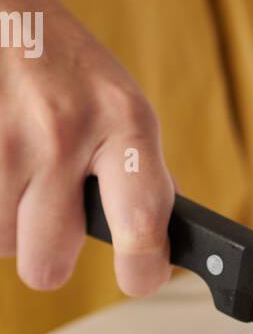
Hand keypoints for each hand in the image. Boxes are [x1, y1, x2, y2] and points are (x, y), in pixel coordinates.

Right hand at [0, 0, 173, 295]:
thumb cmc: (57, 56)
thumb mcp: (116, 99)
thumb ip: (136, 168)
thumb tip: (156, 238)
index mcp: (124, 121)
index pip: (143, 226)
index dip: (143, 270)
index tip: (140, 278)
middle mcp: (65, 133)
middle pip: (46, 265)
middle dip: (43, 250)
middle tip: (45, 213)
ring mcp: (4, 143)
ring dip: (4, 217)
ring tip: (13, 163)